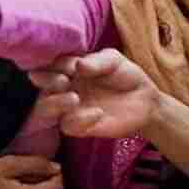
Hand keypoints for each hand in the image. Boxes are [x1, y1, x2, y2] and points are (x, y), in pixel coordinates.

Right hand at [30, 49, 160, 138]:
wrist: (145, 100)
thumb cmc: (126, 76)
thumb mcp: (114, 61)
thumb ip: (96, 61)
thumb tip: (78, 65)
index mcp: (68, 69)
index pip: (49, 65)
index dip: (51, 65)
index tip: (67, 66)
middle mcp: (64, 88)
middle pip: (42, 87)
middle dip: (47, 82)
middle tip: (63, 81)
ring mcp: (69, 108)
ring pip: (46, 109)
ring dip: (56, 103)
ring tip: (74, 99)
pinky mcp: (79, 127)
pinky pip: (68, 126)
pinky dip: (80, 120)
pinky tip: (98, 113)